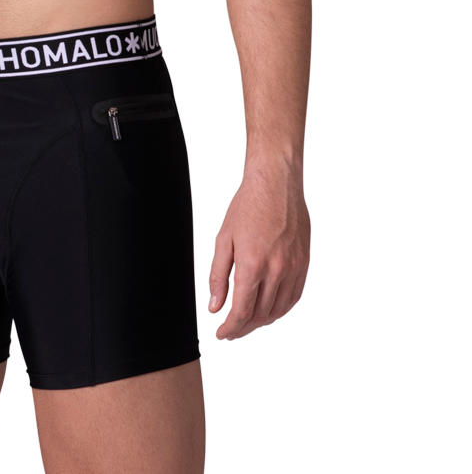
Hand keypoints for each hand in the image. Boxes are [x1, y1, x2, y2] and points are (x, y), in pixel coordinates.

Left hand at [207, 162, 309, 341]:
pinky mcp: (303, 263)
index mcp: (252, 263)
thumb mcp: (224, 239)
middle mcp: (276, 269)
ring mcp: (292, 267)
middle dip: (244, 327)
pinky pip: (293, 296)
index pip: (242, 310)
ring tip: (247, 322)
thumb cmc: (248, 206)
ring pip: (278, 309)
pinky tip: (268, 309)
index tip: (223, 333)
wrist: (276, 185)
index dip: (231, 328)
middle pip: (261, 314)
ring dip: (262, 321)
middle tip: (232, 329)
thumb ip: (219, 275)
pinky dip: (280, 308)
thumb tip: (215, 305)